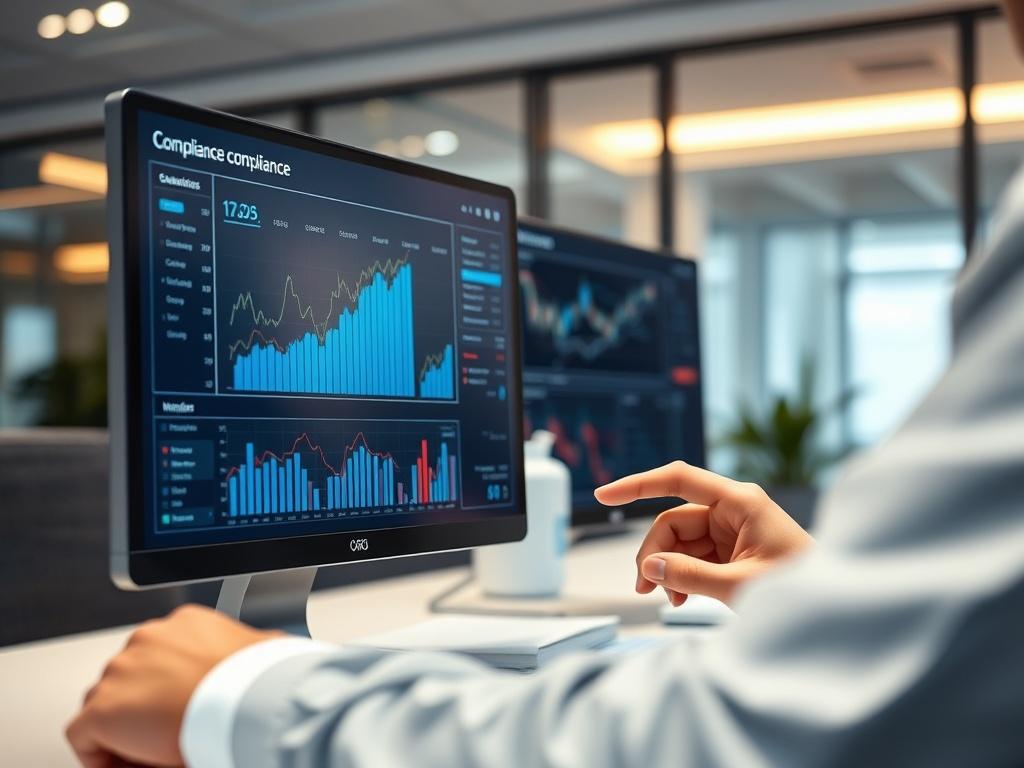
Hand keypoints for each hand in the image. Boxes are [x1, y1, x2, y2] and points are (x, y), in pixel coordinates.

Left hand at [66, 604, 278, 767]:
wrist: (244, 700)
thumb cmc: (258, 679)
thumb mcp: (266, 648)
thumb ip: (256, 647)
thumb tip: (273, 647)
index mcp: (185, 623)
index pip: (160, 656)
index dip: (166, 692)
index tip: (180, 715)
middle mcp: (148, 639)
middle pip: (130, 680)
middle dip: (144, 711)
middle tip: (167, 740)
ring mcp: (119, 672)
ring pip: (105, 705)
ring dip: (123, 732)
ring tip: (152, 756)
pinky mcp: (101, 708)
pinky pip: (84, 736)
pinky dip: (99, 755)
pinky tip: (128, 766)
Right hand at [595, 461, 813, 606]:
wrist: (834, 607)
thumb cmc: (801, 587)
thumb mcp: (739, 585)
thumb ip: (689, 575)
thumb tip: (649, 568)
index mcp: (740, 501)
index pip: (678, 479)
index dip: (638, 484)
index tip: (604, 495)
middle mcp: (733, 509)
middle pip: (673, 520)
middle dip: (655, 553)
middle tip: (644, 588)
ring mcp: (732, 529)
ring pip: (680, 541)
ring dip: (669, 570)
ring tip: (670, 601)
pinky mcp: (732, 549)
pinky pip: (694, 555)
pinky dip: (683, 576)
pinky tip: (683, 599)